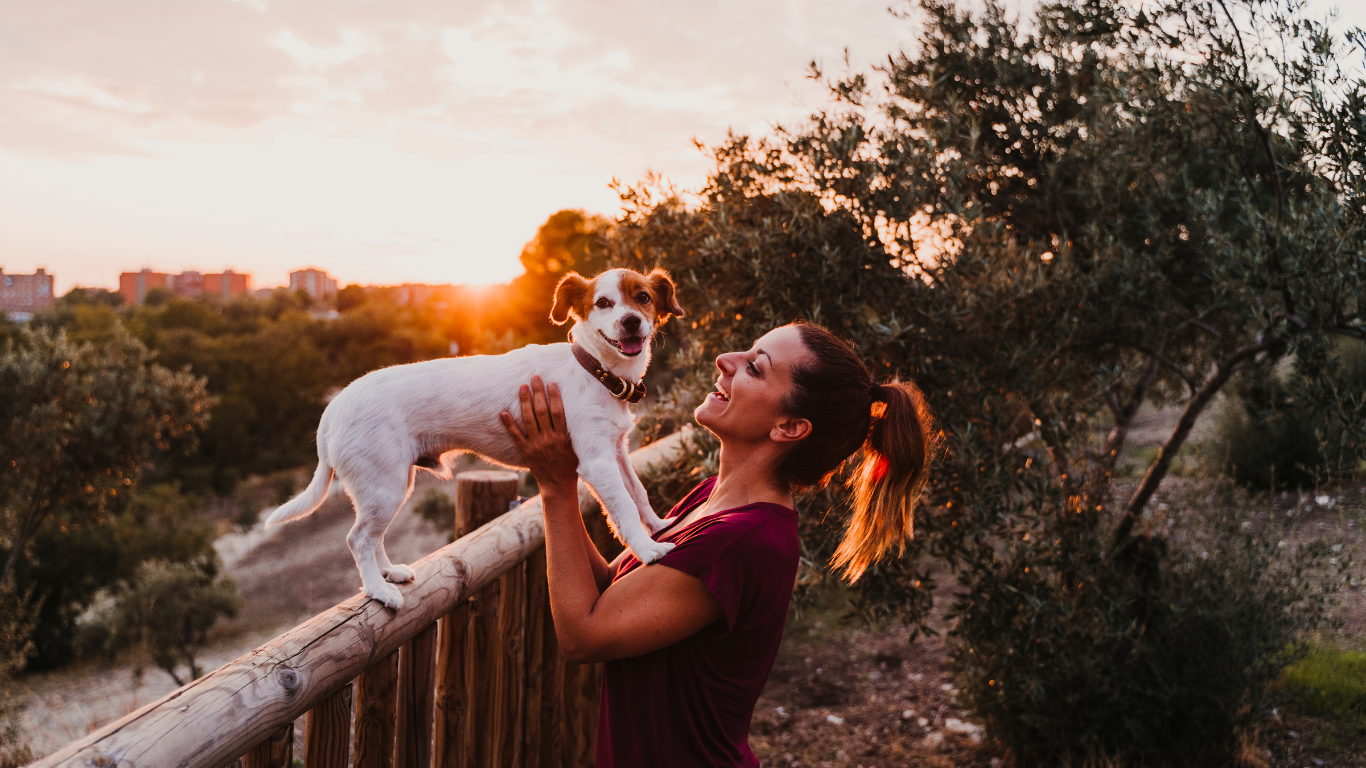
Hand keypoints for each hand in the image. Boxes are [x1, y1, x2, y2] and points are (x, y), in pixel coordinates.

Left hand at [501, 376, 578, 494]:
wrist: (558, 487)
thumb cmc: (572, 466)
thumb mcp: (578, 448)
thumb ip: (576, 432)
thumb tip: (582, 412)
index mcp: (563, 438)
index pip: (558, 413)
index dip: (554, 396)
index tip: (551, 383)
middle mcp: (549, 440)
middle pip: (542, 412)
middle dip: (538, 393)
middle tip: (534, 377)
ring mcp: (536, 446)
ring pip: (528, 420)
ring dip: (525, 402)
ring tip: (522, 387)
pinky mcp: (526, 452)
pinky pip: (516, 436)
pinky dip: (509, 424)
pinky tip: (503, 412)